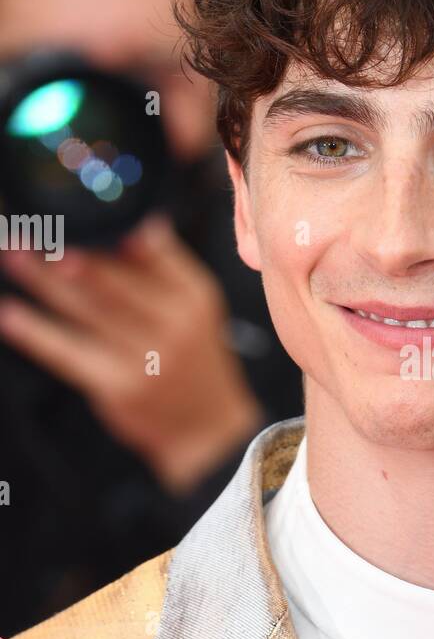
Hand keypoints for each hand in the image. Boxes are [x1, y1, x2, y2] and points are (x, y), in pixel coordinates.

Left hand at [0, 213, 264, 493]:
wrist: (208, 430)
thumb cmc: (196, 361)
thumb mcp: (198, 310)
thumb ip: (170, 268)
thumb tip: (144, 223)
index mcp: (193, 296)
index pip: (148, 252)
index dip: (108, 227)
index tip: (72, 208)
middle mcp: (172, 324)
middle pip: (110, 278)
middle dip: (66, 249)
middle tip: (32, 226)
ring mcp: (145, 357)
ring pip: (84, 310)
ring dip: (42, 281)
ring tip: (13, 255)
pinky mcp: (118, 387)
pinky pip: (69, 354)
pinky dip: (37, 333)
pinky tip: (11, 313)